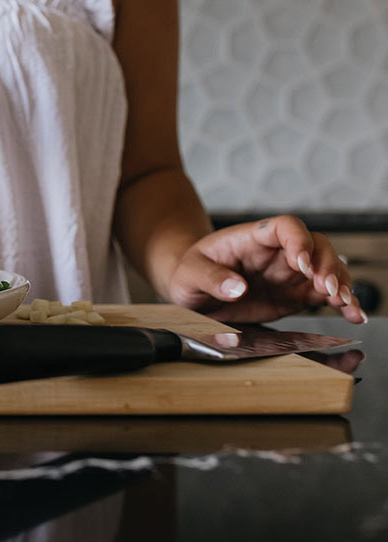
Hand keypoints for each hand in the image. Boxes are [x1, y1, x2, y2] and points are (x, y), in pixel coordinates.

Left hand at [166, 215, 367, 323]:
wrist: (192, 290)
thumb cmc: (189, 272)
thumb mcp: (190, 273)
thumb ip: (211, 279)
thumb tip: (237, 288)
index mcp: (252, 238)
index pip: (285, 227)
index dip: (299, 241)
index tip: (301, 263)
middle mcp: (277, 253)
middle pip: (316, 246)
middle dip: (327, 265)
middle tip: (326, 288)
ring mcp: (289, 274)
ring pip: (328, 269)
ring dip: (340, 284)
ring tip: (345, 304)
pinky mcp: (294, 295)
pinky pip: (324, 296)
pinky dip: (342, 304)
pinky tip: (353, 314)